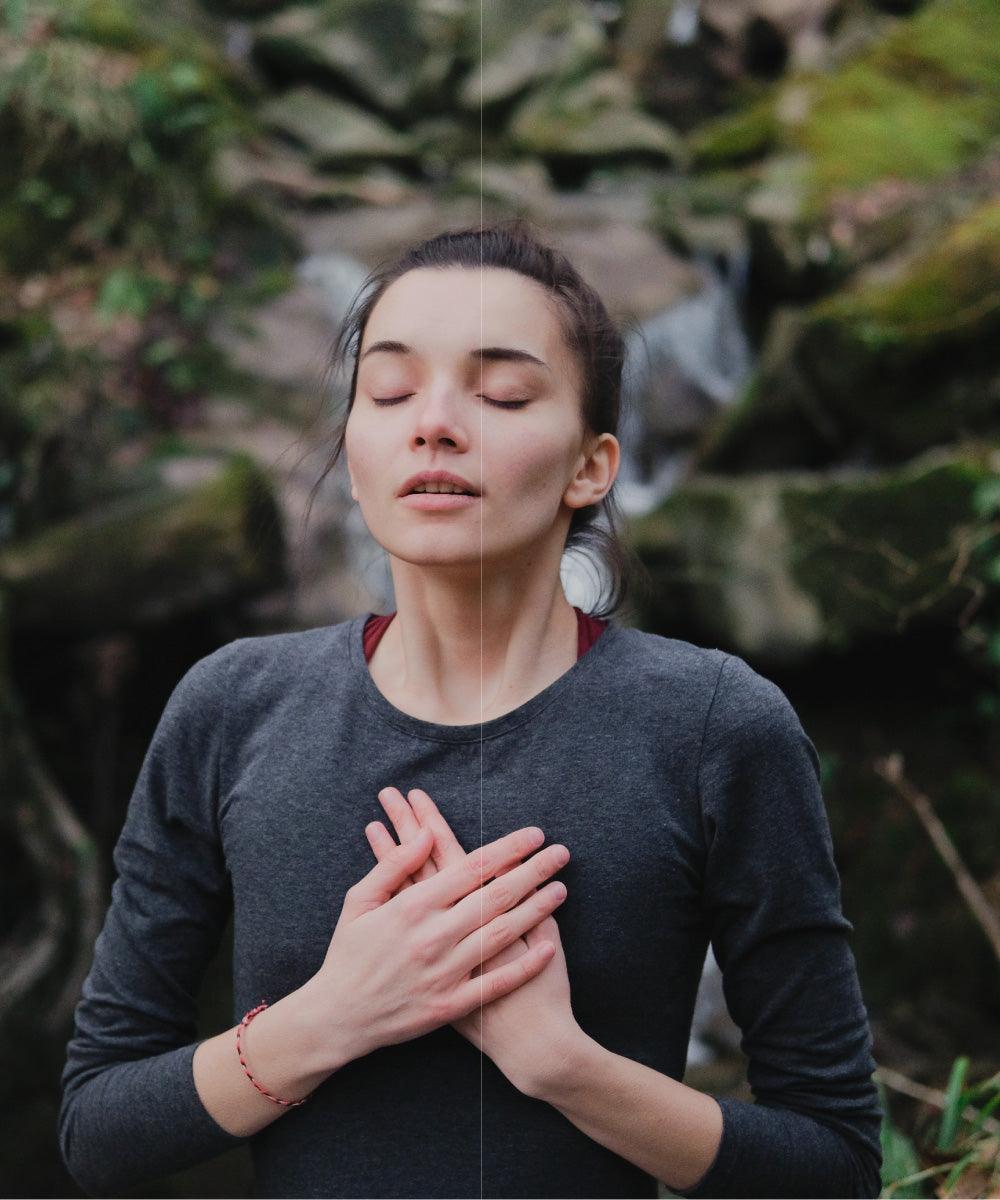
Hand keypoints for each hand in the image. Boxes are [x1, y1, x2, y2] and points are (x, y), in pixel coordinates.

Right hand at [367, 788, 583, 1096]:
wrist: (336, 1018)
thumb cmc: (347, 954)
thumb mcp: (358, 901)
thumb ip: (394, 865)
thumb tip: (426, 834)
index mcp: (411, 907)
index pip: (471, 868)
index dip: (506, 849)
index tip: (533, 834)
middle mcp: (432, 937)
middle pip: (494, 897)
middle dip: (532, 871)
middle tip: (560, 854)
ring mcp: (443, 973)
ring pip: (500, 934)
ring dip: (535, 909)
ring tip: (561, 889)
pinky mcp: (449, 1006)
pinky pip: (495, 984)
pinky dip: (524, 966)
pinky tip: (548, 946)